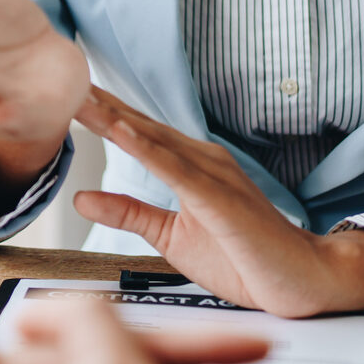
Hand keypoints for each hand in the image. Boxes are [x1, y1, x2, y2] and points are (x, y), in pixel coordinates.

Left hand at [73, 91, 363, 316]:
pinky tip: (122, 132)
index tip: (66, 92)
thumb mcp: (172, 237)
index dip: (102, 113)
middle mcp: (202, 161)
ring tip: (80, 97)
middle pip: (141, 126)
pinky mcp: (221, 200)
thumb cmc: (245, 259)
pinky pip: (178, 170)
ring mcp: (213, 176)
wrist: (302, 283)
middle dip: (101, 104)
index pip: (138, 134)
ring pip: (155, 140)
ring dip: (116, 117)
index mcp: (190, 167)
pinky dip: (148, 150)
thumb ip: (130, 213)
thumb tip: (81, 197)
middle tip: (61, 80)